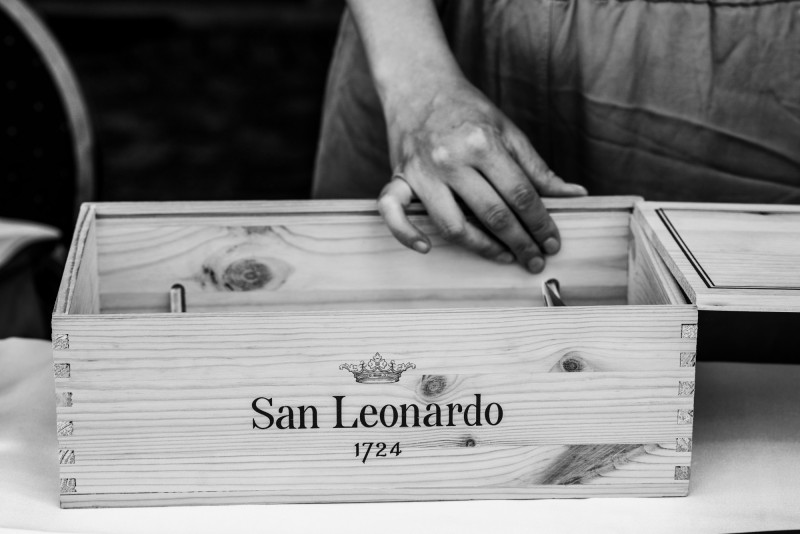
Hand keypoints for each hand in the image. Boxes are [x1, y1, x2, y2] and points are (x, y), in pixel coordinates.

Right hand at [377, 77, 586, 272]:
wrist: (418, 84)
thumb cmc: (466, 109)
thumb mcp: (506, 130)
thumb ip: (537, 168)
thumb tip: (574, 195)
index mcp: (482, 143)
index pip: (520, 194)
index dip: (541, 223)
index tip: (552, 242)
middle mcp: (451, 159)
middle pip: (493, 214)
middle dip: (521, 242)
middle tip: (537, 260)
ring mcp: (421, 171)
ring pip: (452, 225)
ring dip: (483, 249)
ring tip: (505, 258)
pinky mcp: (398, 177)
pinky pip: (393, 213)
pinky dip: (406, 234)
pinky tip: (426, 249)